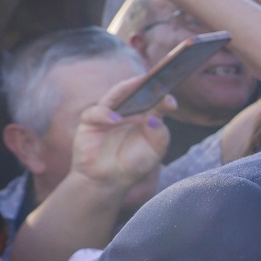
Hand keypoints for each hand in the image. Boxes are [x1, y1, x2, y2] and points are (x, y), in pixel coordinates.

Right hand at [69, 76, 173, 193]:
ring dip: (123, 93)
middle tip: (149, 81)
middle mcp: (127, 109)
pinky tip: (114, 120)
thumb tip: (154, 118)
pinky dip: (104, 114)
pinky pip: (94, 113)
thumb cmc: (136, 162)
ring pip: (113, 95)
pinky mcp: (90, 122)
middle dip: (140, 84)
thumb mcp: (155, 149)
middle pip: (132, 90)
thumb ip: (159, 134)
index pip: (155, 99)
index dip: (162, 97)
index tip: (170, 103)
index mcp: (146, 113)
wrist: (111, 179)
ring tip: (134, 99)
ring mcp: (108, 114)